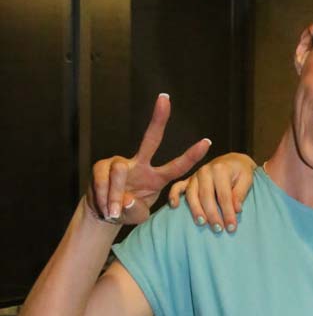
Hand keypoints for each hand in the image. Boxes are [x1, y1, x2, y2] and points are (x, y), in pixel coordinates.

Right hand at [87, 94, 210, 224]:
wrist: (103, 214)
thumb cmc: (127, 212)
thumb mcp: (138, 216)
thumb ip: (135, 211)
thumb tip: (125, 199)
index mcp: (157, 178)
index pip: (177, 166)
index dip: (192, 156)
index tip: (208, 142)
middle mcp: (140, 164)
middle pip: (151, 138)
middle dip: (158, 119)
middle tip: (165, 98)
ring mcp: (121, 164)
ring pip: (119, 170)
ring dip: (114, 194)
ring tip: (113, 212)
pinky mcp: (102, 166)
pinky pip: (103, 179)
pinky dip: (103, 196)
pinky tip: (105, 207)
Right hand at [168, 153, 257, 231]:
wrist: (233, 161)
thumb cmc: (241, 172)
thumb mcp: (247, 179)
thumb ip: (240, 193)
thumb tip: (236, 209)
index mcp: (220, 170)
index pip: (224, 196)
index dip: (228, 213)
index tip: (232, 227)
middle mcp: (205, 171)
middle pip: (206, 196)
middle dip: (212, 215)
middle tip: (218, 229)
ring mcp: (195, 176)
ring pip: (192, 194)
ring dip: (196, 210)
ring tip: (202, 223)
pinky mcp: (189, 180)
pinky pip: (178, 186)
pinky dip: (173, 195)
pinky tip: (174, 206)